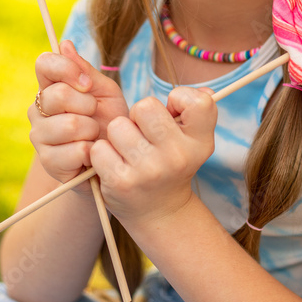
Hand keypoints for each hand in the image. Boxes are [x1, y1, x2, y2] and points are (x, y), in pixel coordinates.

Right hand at [28, 39, 128, 185]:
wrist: (116, 159)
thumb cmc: (108, 121)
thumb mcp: (105, 92)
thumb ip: (85, 71)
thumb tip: (65, 44)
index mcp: (49, 87)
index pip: (44, 63)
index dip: (67, 70)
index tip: (87, 84)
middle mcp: (38, 109)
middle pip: (58, 95)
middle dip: (88, 105)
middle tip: (94, 116)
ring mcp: (39, 136)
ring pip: (69, 124)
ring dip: (92, 131)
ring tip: (93, 136)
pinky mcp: (48, 161)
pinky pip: (77, 149)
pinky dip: (92, 152)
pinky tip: (91, 155)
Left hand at [89, 87, 216, 227]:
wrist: (159, 212)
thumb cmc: (173, 163)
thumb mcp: (194, 140)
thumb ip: (196, 110)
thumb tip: (202, 89)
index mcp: (200, 143)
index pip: (199, 101)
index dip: (180, 98)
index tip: (173, 113)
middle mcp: (177, 157)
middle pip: (146, 106)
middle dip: (139, 115)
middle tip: (143, 132)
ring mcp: (149, 171)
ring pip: (118, 125)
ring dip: (118, 134)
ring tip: (129, 150)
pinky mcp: (121, 182)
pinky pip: (99, 148)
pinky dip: (103, 153)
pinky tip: (116, 164)